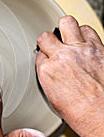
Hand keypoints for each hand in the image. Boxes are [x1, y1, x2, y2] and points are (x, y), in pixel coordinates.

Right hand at [36, 15, 103, 136]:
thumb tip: (49, 69)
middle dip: (48, 40)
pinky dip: (86, 33)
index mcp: (47, 71)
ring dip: (67, 29)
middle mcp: (61, 57)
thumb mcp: (53, 97)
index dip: (44, 56)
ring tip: (70, 37)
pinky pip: (89, 29)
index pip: (39, 54)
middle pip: (46, 36)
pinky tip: (86, 41)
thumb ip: (48, 77)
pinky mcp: (99, 47)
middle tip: (54, 44)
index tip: (48, 58)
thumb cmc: (81, 114)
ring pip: (67, 22)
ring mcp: (80, 50)